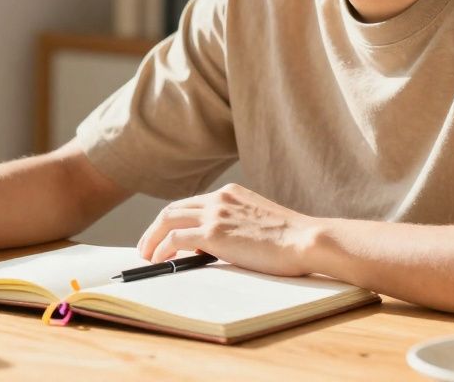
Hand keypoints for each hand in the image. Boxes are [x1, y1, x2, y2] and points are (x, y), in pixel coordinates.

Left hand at [136, 183, 319, 275]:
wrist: (306, 239)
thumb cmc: (291, 239)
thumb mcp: (259, 223)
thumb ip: (235, 226)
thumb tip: (213, 246)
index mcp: (231, 193)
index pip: (192, 204)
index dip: (175, 220)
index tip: (166, 234)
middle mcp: (219, 198)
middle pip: (174, 209)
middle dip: (155, 227)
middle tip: (147, 245)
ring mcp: (215, 214)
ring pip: (167, 220)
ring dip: (152, 238)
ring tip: (147, 255)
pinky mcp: (213, 233)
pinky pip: (175, 239)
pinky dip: (161, 248)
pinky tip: (159, 260)